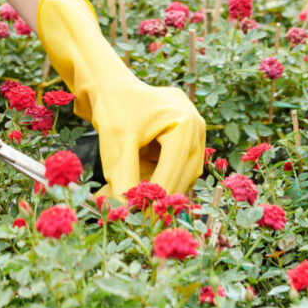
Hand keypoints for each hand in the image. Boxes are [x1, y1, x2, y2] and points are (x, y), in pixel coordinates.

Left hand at [34, 0, 205, 199]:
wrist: (110, 86)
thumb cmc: (113, 108)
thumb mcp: (117, 145)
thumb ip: (125, 179)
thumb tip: (128, 213)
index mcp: (185, 123)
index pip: (174, 170)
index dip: (157, 198)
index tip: (142, 220)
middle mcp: (197, 126)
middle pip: (183, 176)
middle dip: (157, 196)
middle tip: (136, 217)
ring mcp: (194, 132)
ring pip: (181, 175)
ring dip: (156, 189)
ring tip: (125, 195)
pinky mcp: (186, 139)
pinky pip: (175, 168)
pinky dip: (155, 179)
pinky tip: (132, 181)